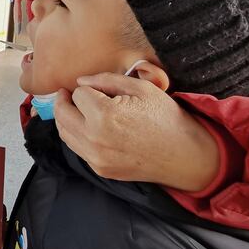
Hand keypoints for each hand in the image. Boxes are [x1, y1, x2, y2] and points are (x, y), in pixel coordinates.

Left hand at [53, 73, 219, 191]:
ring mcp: (96, 158)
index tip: (95, 89)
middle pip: (62, 114)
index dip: (86, 89)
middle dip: (65, 101)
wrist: (185, 154)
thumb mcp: (140, 88)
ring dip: (66, 118)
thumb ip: (105, 80)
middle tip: (68, 94)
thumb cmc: (165, 118)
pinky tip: (89, 127)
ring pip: (65, 133)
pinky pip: (77, 149)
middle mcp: (95, 139)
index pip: (77, 94)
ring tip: (77, 109)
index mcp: (105, 115)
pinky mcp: (100, 169)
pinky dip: (77, 135)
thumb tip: (80, 81)